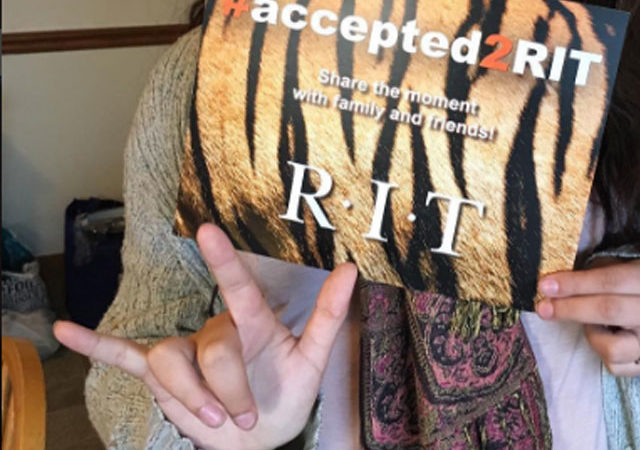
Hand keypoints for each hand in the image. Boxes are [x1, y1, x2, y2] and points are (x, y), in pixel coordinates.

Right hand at [54, 224, 356, 449]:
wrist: (260, 436)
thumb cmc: (286, 392)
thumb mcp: (313, 358)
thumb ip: (329, 315)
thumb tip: (352, 269)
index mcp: (252, 322)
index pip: (238, 287)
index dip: (223, 259)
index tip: (206, 229)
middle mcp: (214, 329)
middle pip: (210, 351)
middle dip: (229, 392)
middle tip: (247, 419)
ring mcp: (184, 350)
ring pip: (171, 363)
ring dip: (192, 399)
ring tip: (213, 422)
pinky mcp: (160, 374)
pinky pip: (123, 355)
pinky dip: (95, 345)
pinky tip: (62, 331)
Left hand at [536, 259, 639, 376]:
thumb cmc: (639, 285)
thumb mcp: (623, 269)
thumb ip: (593, 274)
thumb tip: (552, 285)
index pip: (610, 280)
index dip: (575, 283)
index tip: (545, 286)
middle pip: (609, 311)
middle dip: (570, 309)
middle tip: (543, 308)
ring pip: (612, 348)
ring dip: (591, 335)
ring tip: (593, 325)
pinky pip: (616, 366)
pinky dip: (602, 352)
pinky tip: (608, 338)